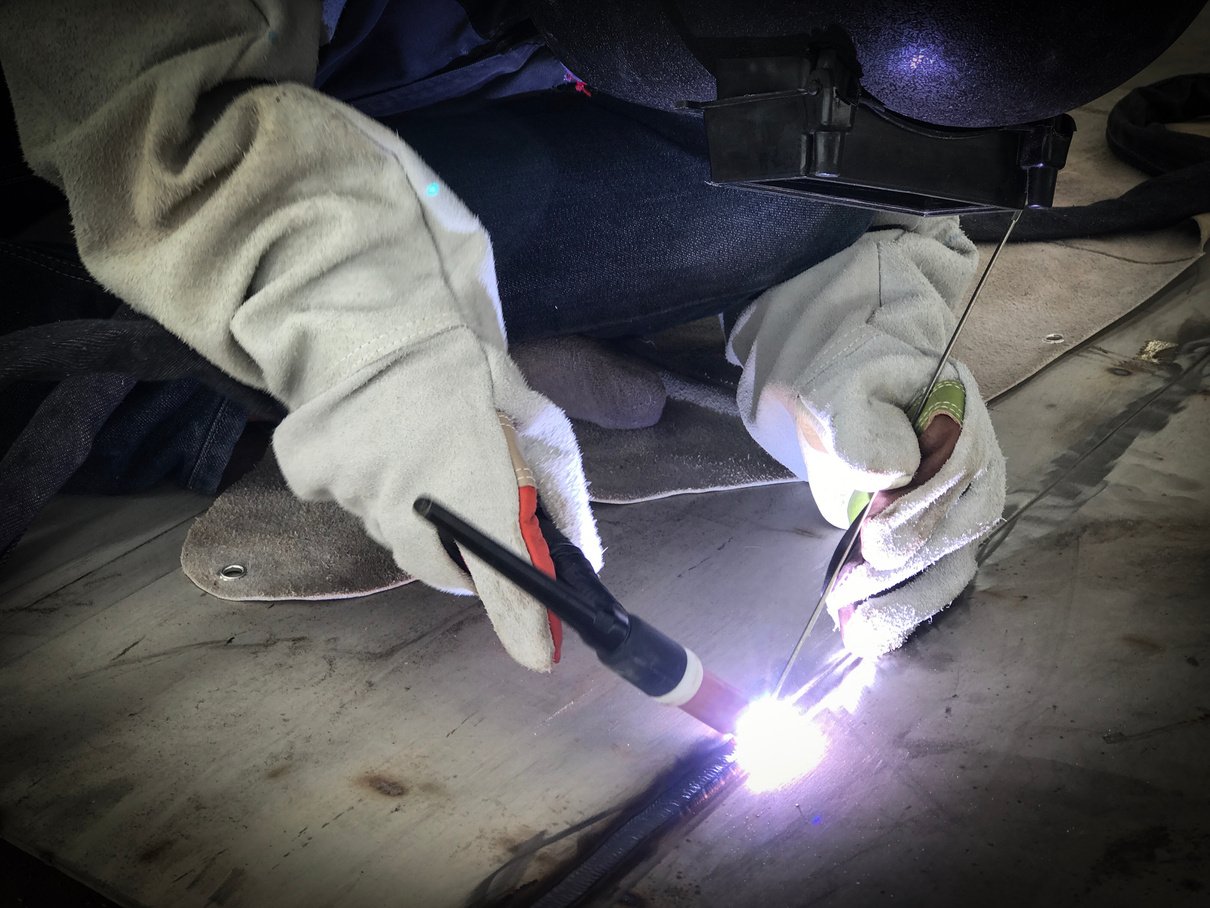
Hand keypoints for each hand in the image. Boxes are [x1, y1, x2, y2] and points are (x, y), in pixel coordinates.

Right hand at [274, 330, 601, 672]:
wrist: (377, 320)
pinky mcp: (319, 483)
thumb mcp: (529, 420)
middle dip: (467, 560)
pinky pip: (354, 503)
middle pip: (443, 570)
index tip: (542, 657)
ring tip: (424, 461)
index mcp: (479, 495)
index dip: (527, 628)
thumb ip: (554, 489)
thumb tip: (576, 543)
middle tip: (476, 521)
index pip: (509, 586)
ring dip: (417, 516)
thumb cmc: (465, 371)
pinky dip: (373, 488)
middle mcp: (415, 515)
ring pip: (396, 536)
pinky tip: (384, 447)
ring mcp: (360, 501)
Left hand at [727, 215, 1005, 656]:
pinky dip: (909, 609)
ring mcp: (967, 502)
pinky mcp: (944, 536)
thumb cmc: (840, 385)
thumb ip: (860, 424)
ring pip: (955, 562)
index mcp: (958, 413)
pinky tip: (875, 634)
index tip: (871, 538)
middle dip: (905, 567)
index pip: (956, 469)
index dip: (916, 509)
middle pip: (962, 526)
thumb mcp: (839, 388)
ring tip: (860, 632)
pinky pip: (939, 578)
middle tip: (846, 593)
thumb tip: (894, 471)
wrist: (840, 394)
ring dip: (910, 602)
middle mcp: (979, 461)